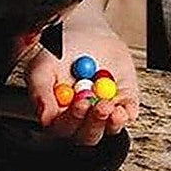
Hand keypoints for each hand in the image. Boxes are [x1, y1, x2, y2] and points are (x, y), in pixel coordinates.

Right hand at [23, 9, 140, 146]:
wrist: (83, 34)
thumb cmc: (60, 54)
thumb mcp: (42, 68)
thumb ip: (40, 92)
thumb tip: (44, 118)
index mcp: (59, 115)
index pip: (63, 129)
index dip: (72, 120)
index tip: (78, 103)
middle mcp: (82, 118)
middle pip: (88, 135)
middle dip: (93, 123)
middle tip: (95, 105)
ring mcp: (104, 112)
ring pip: (110, 129)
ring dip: (111, 122)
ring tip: (107, 104)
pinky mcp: (124, 101)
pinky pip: (130, 113)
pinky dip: (128, 113)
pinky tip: (122, 108)